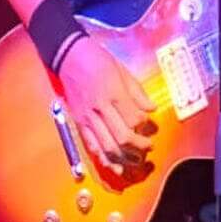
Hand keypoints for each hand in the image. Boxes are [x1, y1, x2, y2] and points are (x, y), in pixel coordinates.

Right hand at [58, 36, 156, 169]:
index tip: (150, 125)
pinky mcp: (78, 122)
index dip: (145, 126)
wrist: (68, 56)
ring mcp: (87, 117)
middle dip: (138, 147)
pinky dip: (103, 158)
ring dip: (123, 158)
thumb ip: (137, 92)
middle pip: (122, 137)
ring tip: (135, 162)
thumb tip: (151, 109)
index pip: (134, 118)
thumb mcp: (122, 70)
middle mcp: (100, 108)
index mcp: (113, 93)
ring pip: (107, 146)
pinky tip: (114, 165)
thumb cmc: (97, 59)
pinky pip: (91, 145)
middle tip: (149, 147)